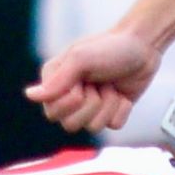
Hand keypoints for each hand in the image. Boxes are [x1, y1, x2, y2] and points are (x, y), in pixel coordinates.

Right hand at [31, 26, 160, 132]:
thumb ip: (57, 80)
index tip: (83, 82)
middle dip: (91, 105)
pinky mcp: (110, 111)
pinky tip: (122, 94)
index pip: (51, 111)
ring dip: (107, 105)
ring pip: (92, 128)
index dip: (71, 101)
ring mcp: (90, 105)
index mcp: (55, 81)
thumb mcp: (81, 58)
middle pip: (69, 125)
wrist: (144, 46)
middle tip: (99, 84)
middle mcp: (69, 95)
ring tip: (111, 86)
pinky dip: (121, 109)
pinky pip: (113, 125)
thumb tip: (30, 95)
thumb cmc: (110, 47)